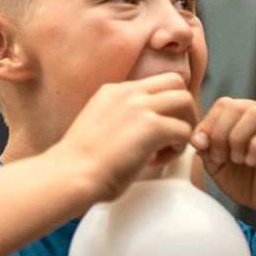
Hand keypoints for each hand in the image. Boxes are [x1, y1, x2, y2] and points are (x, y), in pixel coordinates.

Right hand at [55, 73, 197, 204]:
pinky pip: (184, 130)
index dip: (163, 104)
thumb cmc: (77, 161)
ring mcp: (140, 107)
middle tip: (172, 135)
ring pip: (185, 101)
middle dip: (181, 108)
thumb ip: (118, 118)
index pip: (154, 83)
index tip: (156, 128)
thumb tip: (138, 132)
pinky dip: (178, 148)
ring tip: (168, 148)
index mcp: (113, 91)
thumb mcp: (97, 124)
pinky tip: (158, 161)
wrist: (69, 173)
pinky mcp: (151, 127)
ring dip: (184, 124)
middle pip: (175, 82)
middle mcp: (128, 92)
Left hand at [192, 97, 255, 226]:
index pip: (224, 104)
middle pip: (238, 106)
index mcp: (246, 118)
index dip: (208, 124)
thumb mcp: (218, 167)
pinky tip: (250, 162)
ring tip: (235, 159)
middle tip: (219, 158)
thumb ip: (206, 149)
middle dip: (220, 132)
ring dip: (238, 137)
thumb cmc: (249, 184)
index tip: (202, 148)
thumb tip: (196, 137)